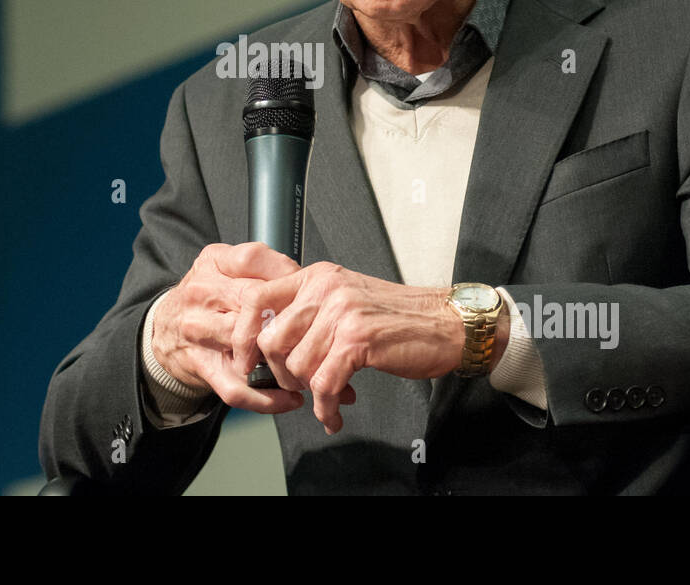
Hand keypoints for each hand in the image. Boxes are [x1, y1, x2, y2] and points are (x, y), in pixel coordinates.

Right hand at [151, 242, 304, 414]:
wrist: (163, 329)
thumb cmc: (207, 298)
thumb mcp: (226, 267)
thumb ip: (262, 269)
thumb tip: (310, 282)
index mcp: (213, 263)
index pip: (253, 259)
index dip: (286, 275)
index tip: (307, 290)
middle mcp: (202, 293)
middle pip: (255, 302)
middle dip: (291, 320)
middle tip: (319, 334)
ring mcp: (199, 331)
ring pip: (248, 344)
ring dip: (285, 361)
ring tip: (312, 369)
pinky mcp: (201, 365)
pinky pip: (236, 386)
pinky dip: (266, 398)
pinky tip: (289, 399)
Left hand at [231, 262, 464, 433]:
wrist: (448, 323)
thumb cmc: (399, 318)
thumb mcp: (346, 299)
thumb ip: (310, 312)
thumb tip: (269, 343)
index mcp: (317, 276)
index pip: (256, 298)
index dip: (242, 335)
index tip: (244, 360)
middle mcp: (325, 288)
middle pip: (270, 338)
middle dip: (279, 373)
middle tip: (297, 386)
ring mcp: (341, 312)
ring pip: (296, 365)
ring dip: (308, 393)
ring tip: (326, 399)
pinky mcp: (358, 340)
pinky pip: (323, 384)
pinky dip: (326, 406)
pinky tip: (335, 412)